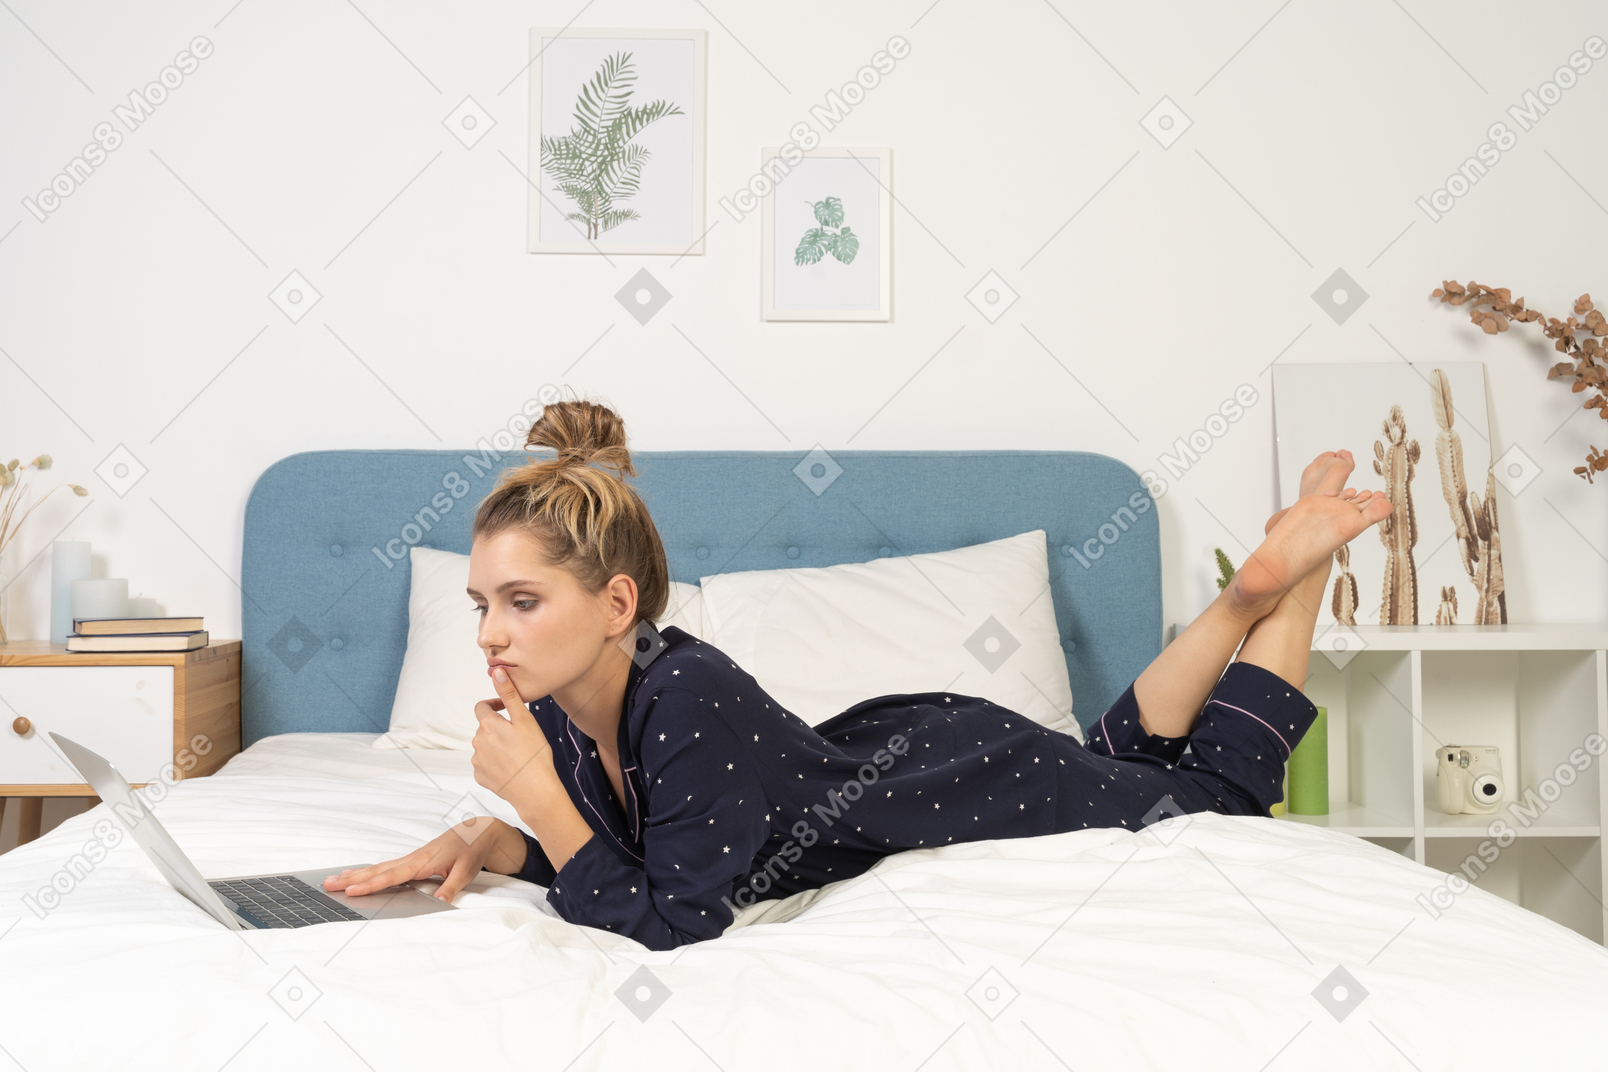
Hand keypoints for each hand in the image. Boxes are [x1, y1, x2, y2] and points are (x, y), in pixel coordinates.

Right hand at [322, 816, 527, 901]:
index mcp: (422, 862)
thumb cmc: (471, 850)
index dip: (371, 884)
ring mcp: (410, 859)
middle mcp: (412, 859)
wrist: (477, 832)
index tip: (351, 891)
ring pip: (377, 868)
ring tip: (332, 880)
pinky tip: (356, 874)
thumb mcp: (466, 871)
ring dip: (354, 874)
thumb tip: (439, 902)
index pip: (392, 876)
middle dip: (351, 879)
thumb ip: (451, 887)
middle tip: (327, 884)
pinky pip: (384, 867)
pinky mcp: (411, 861)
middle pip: (376, 871)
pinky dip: (367, 871)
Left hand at [472, 667, 557, 804]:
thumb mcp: (525, 719)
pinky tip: (511, 768)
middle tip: (520, 737)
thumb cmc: (534, 754)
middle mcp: (477, 742)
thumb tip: (497, 672)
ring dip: (496, 746)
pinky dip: (495, 764)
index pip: (481, 708)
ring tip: (517, 755)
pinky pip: (485, 765)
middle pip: (485, 728)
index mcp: (487, 725)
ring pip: (485, 747)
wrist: (535, 791)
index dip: (494, 706)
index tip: (507, 711)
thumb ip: (509, 695)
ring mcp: (478, 761)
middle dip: (498, 728)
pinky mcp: (480, 777)